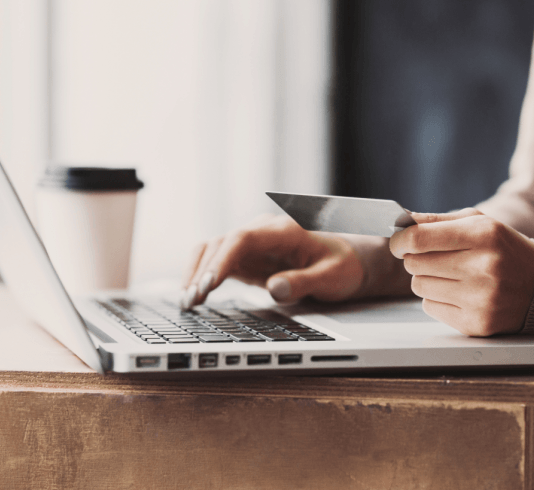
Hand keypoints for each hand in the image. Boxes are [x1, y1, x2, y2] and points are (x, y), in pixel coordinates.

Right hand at [181, 214, 364, 307]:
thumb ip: (304, 282)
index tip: (210, 283)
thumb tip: (275, 288)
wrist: (347, 260)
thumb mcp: (331, 277)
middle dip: (203, 271)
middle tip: (192, 301)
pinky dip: (201, 276)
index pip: (243, 237)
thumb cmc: (342, 266)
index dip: (223, 259)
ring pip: (213, 249)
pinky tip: (191, 296)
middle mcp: (264, 231)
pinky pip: (217, 261)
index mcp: (285, 231)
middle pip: (222, 243)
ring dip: (196, 273)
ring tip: (186, 302)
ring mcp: (253, 243)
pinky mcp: (247, 257)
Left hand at [389, 208, 533, 335]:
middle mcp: (484, 267)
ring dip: (427, 280)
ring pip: (419, 287)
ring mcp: (481, 299)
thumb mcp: (479, 223)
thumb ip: (438, 221)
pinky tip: (461, 294)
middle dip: (416, 259)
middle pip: (414, 264)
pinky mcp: (476, 324)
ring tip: (452, 276)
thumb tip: (401, 224)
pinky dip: (437, 300)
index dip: (400, 240)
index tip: (399, 242)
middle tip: (433, 258)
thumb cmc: (503, 249)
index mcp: (484, 235)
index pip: (419, 238)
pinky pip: (429, 308)